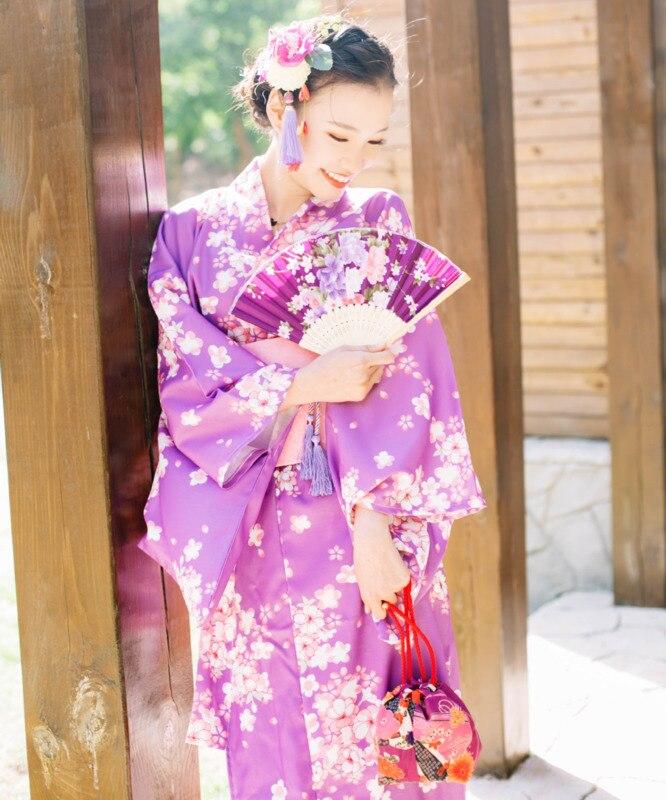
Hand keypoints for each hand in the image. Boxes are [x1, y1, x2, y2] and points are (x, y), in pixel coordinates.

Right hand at [281, 340, 401, 407]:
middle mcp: (365, 375)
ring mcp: (363, 387)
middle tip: (359, 360)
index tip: (384, 351)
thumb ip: (366, 347)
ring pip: (377, 376)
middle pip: (382, 366)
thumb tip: (384, 345)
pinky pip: (370, 385)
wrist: (312, 384)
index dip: (388, 353)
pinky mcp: (360, 396)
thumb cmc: (326, 362)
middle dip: (375, 362)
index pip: (388, 357)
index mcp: (361, 360)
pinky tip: (350, 379)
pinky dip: (365, 381)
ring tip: (353, 370)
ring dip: (370, 371)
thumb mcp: (344, 349)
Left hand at [351, 505, 410, 620]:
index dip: (381, 609)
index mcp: (369, 596)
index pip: (380, 615)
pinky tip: (393, 566)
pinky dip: (400, 577)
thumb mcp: (361, 580)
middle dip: (388, 595)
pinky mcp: (405, 579)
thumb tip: (370, 611)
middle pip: (391, 603)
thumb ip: (367, 597)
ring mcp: (395, 587)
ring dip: (395, 585)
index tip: (382, 605)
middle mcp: (383, 594)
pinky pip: (404, 584)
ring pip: (398, 592)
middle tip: (382, 579)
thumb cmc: (363, 559)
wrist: (372, 541)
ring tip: (386, 570)